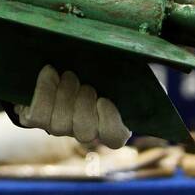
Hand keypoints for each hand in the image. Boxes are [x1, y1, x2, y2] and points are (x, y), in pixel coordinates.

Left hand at [14, 64, 130, 149]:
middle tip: (83, 82)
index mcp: (112, 123)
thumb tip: (158, 70)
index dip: (109, 122)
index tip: (104, 99)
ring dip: (63, 96)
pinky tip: (49, 72)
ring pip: (59, 125)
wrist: (58, 56)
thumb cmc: (98, 63)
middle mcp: (85, 130)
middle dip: (83, 103)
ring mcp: (60, 126)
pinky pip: (36, 117)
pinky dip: (43, 92)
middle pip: (84, 131)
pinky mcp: (36, 117)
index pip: (114, 138)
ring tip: (67, 75)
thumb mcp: (119, 67)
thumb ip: (135, 74)